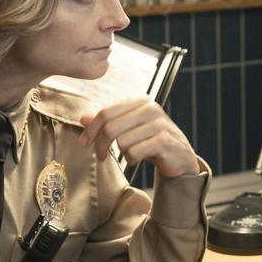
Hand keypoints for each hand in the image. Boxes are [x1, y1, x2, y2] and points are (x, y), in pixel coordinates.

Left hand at [79, 98, 201, 178]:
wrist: (179, 156)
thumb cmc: (151, 141)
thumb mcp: (128, 129)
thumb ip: (107, 123)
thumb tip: (82, 119)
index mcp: (140, 102)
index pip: (106, 113)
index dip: (91, 129)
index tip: (83, 143)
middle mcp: (151, 109)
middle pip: (111, 127)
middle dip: (101, 145)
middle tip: (100, 156)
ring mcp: (159, 124)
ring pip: (122, 142)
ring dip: (123, 153)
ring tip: (131, 154)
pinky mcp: (165, 141)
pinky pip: (135, 152)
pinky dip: (132, 159)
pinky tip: (138, 159)